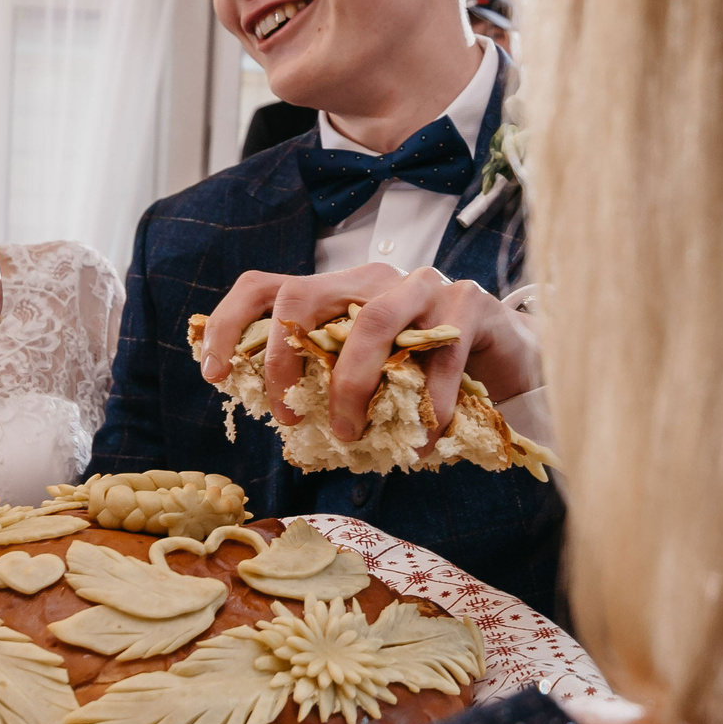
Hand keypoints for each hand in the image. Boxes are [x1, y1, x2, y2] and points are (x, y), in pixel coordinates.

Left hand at [197, 264, 542, 440]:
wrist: (510, 357)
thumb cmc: (428, 372)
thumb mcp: (371, 375)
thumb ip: (332, 383)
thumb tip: (284, 419)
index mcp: (340, 290)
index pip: (267, 286)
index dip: (229, 325)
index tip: (212, 374)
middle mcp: (375, 278)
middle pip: (305, 295)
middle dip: (286, 360)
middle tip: (290, 418)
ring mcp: (423, 285)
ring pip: (369, 322)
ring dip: (351, 387)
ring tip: (352, 436)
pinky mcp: (470, 303)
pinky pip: (438, 356)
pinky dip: (427, 409)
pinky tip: (424, 445)